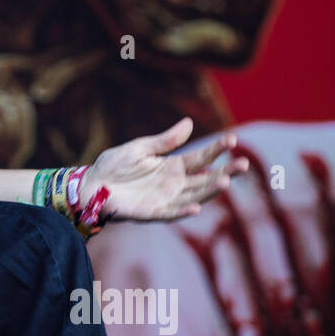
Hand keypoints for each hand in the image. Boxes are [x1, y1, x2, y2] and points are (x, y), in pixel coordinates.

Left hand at [78, 117, 247, 222]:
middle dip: (224, 172)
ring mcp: (165, 199)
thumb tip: (189, 123)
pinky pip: (171, 213)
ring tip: (226, 181)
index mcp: (172, 167)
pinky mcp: (152, 212)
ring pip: (194, 195)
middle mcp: (174, 184)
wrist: (90, 185)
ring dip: (210, 190)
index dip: (216, 149)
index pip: (200, 158)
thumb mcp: (140, 148)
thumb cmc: (113, 166)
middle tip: (244, 164)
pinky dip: (184, 210)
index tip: (232, 139)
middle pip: (205, 179)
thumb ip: (165, 141)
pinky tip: (197, 207)